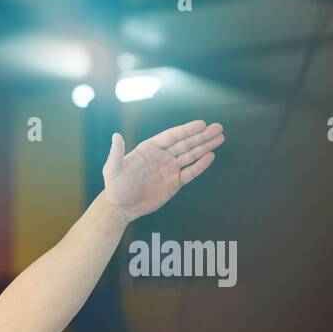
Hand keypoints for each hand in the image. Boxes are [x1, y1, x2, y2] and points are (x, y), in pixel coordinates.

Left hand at [100, 120, 223, 222]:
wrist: (120, 208)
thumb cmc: (115, 188)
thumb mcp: (112, 169)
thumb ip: (116, 152)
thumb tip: (116, 135)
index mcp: (149, 149)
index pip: (171, 136)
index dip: (186, 130)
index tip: (201, 124)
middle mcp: (161, 157)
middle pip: (185, 144)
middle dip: (202, 136)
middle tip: (217, 128)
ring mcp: (168, 170)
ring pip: (190, 156)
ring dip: (205, 147)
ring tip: (220, 138)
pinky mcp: (173, 183)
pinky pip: (190, 173)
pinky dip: (200, 166)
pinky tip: (210, 157)